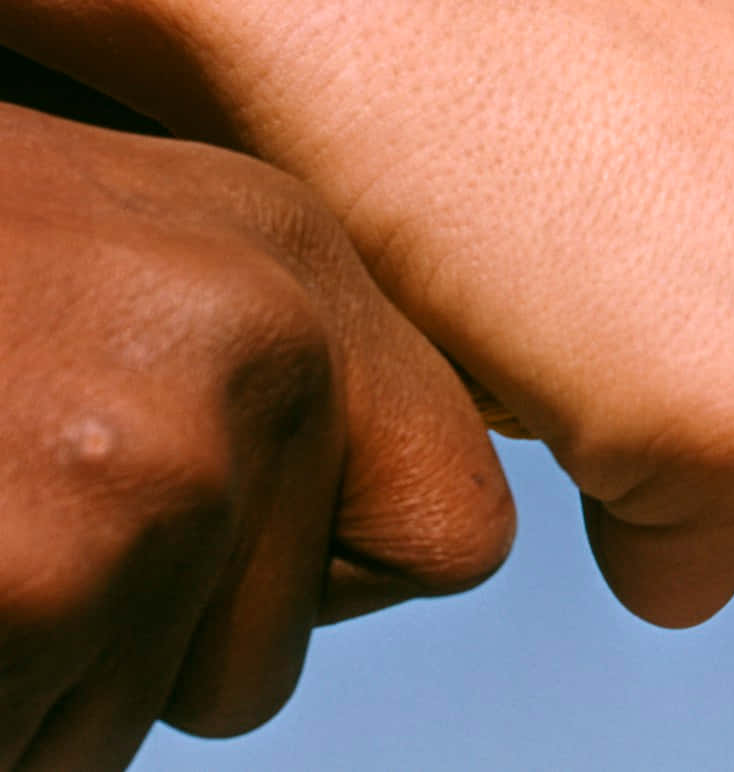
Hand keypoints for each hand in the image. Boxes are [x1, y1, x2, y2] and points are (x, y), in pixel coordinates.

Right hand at [0, 104, 513, 767]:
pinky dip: (1, 703)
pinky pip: (61, 746)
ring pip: (179, 700)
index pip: (453, 520)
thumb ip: (258, 352)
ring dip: (66, 662)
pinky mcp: (38, 575)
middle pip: (298, 632)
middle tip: (32, 493)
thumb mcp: (119, 246)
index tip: (226, 535)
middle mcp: (260, 341)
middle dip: (166, 629)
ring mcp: (155, 461)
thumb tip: (372, 499)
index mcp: (288, 251)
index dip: (328, 570)